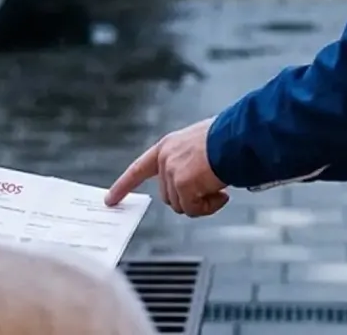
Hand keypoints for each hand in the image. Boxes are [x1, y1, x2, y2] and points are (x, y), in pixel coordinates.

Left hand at [104, 117, 229, 217]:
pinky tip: (222, 195)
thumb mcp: (198, 145)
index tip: (110, 200)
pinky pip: (193, 209)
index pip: (138, 168)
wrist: (236, 137)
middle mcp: (166, 159)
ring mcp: (172, 172)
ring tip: (220, 190)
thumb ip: (187, 162)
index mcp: (167, 146)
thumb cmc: (225, 138)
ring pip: (181, 205)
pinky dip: (209, 207)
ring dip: (202, 203)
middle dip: (190, 198)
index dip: (123, 185)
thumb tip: (194, 186)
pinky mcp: (183, 184)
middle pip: (168, 196)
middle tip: (211, 191)